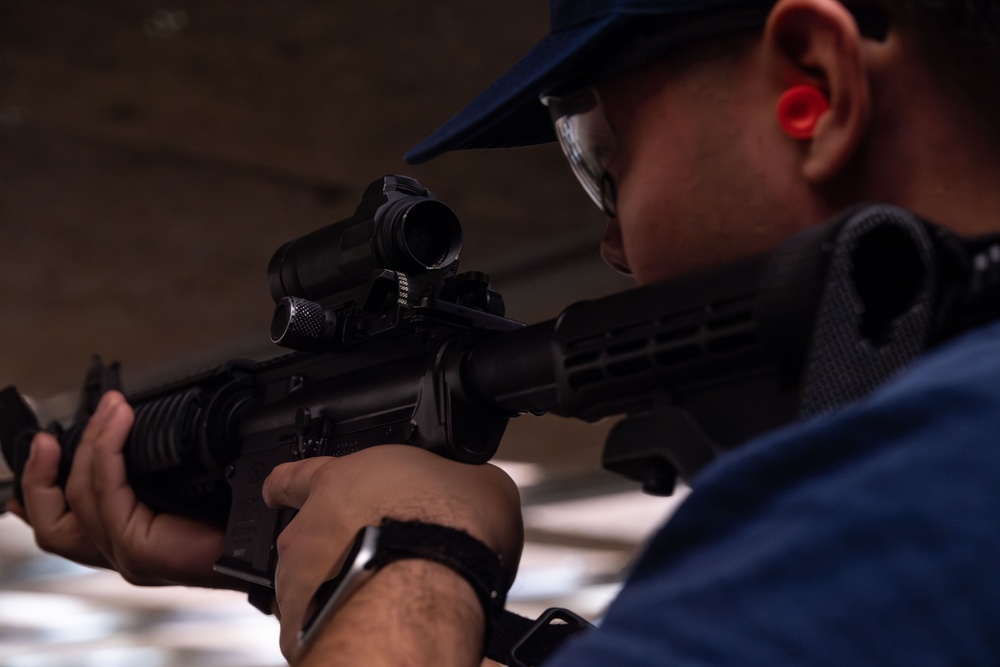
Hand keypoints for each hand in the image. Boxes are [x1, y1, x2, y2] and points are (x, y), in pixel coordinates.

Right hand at [6, 391, 238, 588]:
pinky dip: (108, 456)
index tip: (40, 448)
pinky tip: (119, 428)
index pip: (62, 522)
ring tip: (105, 412)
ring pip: (79, 501)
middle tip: (46, 437)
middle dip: (41, 476)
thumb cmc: (232, 523)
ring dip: (88, 447)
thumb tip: (137, 432)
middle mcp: (116, 552)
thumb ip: (153, 473)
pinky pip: (109, 497)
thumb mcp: (183, 490)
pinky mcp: (140, 552)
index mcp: (124, 539)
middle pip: (53, 522)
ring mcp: (125, 555)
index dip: (41, 489)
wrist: (260, 551)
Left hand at [263, 446, 522, 662]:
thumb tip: (471, 490)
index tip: (281, 491)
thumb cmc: (448, 530)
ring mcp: (296, 580)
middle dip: (336, 548)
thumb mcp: (477, 481)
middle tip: (377, 557)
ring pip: (306, 583)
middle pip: (305, 537)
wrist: (430, 590)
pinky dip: (337, 627)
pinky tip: (374, 627)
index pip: (295, 474)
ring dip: (336, 588)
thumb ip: (455, 482)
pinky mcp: (299, 630)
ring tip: (382, 598)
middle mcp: (307, 529)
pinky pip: (312, 629)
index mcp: (340, 481)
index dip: (289, 485)